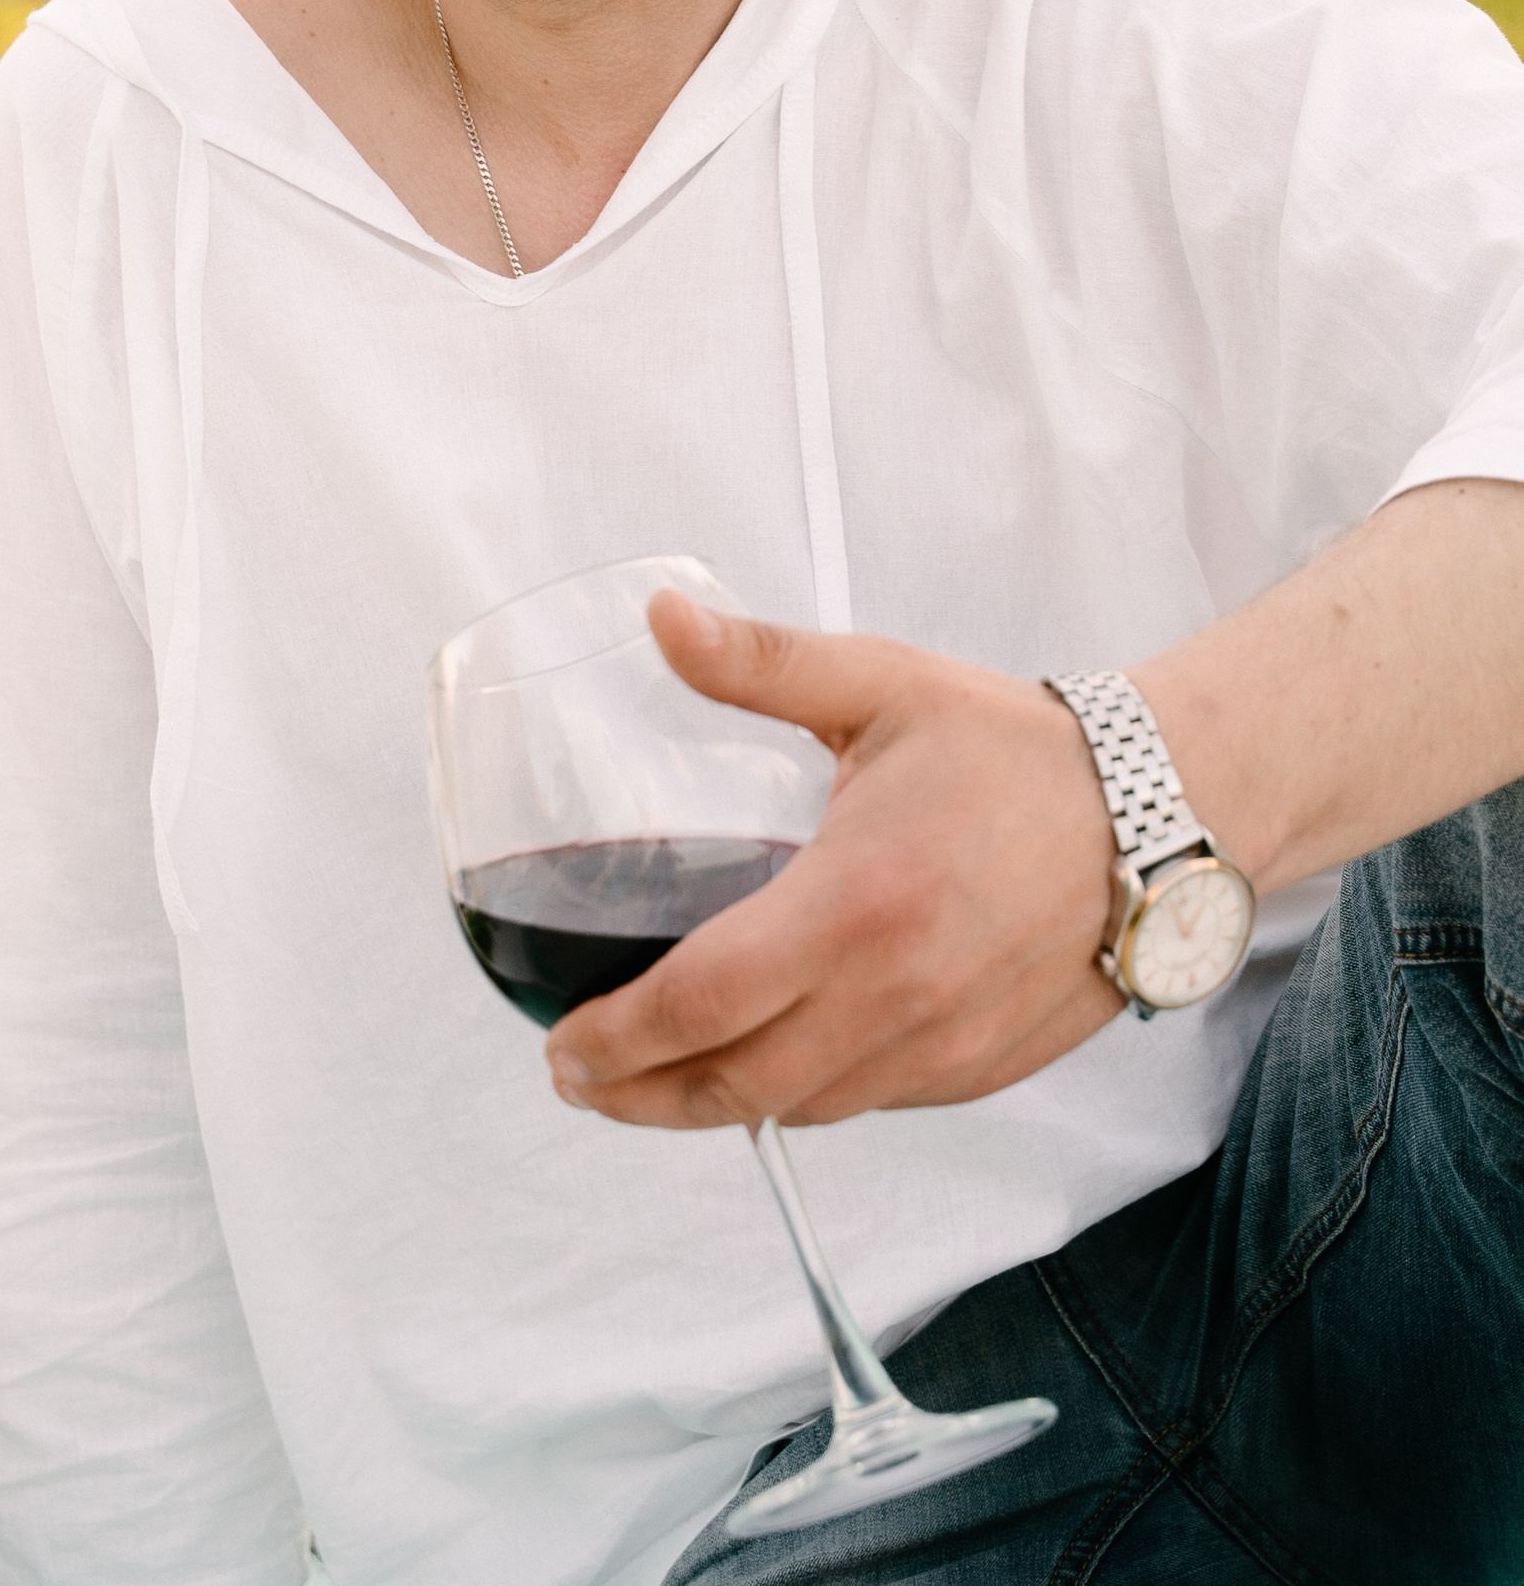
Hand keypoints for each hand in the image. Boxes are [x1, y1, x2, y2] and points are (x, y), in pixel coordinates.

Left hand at [545, 593, 1123, 1129]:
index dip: (619, 1040)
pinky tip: (760, 1066)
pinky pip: (863, 1106)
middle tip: (579, 1080)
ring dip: (712, 1109)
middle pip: (736, 1087)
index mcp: (856, 905)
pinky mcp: (978, 1071)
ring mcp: (940, 1049)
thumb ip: (760, 661)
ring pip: (799, 1112)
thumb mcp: (880, 685)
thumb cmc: (1020, 750)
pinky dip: (797, 1099)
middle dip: (640, 1097)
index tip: (562, 1046)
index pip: (704, 1003)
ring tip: (649, 1081)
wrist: (1166, 816)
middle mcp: (895, 998)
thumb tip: (662, 617)